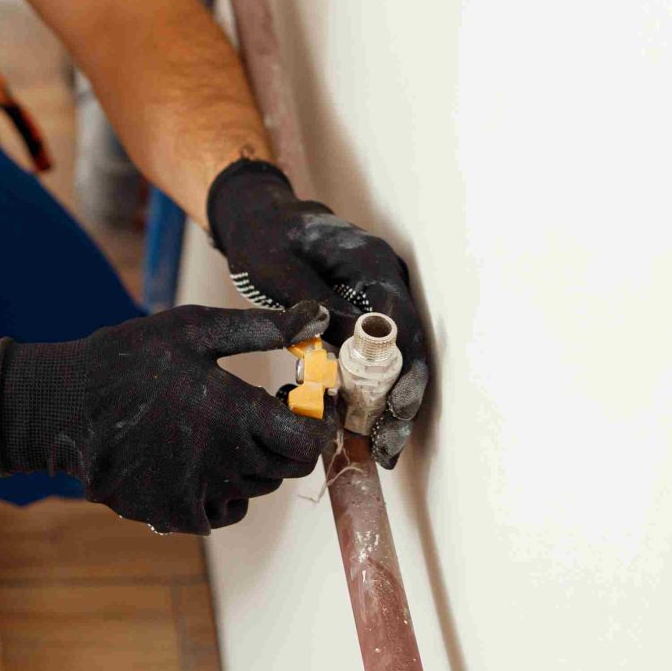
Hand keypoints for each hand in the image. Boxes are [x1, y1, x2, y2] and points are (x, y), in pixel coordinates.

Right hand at [0, 301, 334, 533]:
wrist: (63, 405)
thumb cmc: (130, 358)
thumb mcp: (195, 329)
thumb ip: (261, 329)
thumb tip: (318, 319)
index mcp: (233, 413)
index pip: (308, 441)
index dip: (316, 423)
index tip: (303, 403)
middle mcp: (222, 462)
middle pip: (288, 469)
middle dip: (286, 439)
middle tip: (263, 411)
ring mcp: (197, 493)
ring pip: (256, 488)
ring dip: (253, 462)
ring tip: (220, 427)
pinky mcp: (173, 514)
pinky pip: (222, 511)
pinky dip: (222, 490)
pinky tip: (198, 457)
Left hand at [204, 158, 431, 467]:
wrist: (263, 220)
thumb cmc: (266, 238)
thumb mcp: (277, 267)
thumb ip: (314, 301)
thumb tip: (349, 342)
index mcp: (370, 262)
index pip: (401, 322)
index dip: (402, 370)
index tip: (393, 410)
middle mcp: (386, 280)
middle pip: (409, 347)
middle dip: (401, 401)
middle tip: (386, 448)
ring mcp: (379, 298)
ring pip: (396, 358)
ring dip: (388, 404)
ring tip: (376, 450)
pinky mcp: (366, 315)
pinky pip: (376, 357)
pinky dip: (370, 391)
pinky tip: (358, 427)